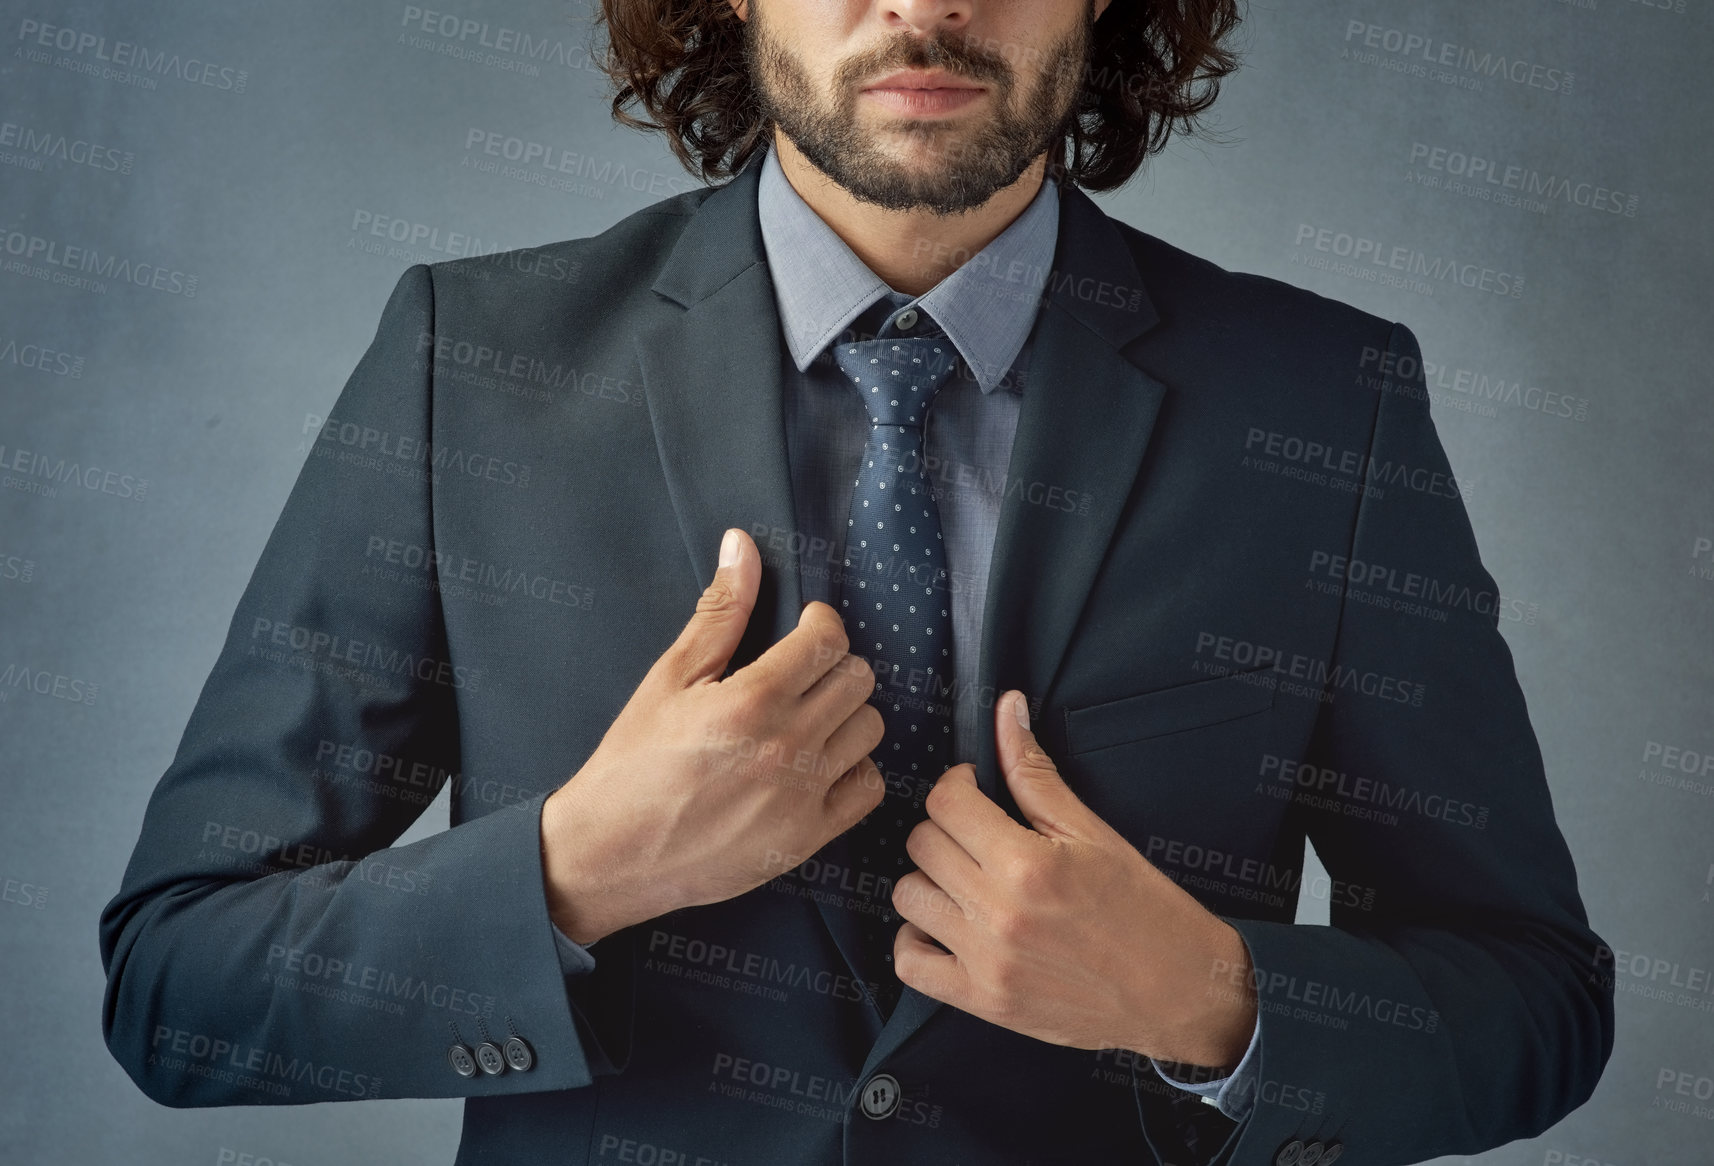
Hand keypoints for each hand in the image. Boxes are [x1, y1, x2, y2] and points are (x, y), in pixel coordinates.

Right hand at [540, 528, 886, 942]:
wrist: (611, 852)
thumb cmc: (633, 762)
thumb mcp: (670, 677)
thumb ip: (720, 612)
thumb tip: (743, 546)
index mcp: (753, 699)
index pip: (828, 640)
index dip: (819, 625)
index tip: (802, 630)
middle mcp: (788, 746)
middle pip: (857, 680)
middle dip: (834, 665)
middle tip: (801, 673)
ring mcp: (803, 796)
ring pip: (869, 730)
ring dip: (846, 715)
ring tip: (808, 718)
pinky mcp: (808, 837)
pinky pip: (869, 789)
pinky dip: (854, 771)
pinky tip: (820, 764)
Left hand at [890, 690, 1257, 1067]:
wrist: (1181, 993)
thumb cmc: (1146, 911)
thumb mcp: (1093, 832)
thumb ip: (1035, 772)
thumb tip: (1007, 711)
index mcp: (1028, 865)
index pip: (946, 803)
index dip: (957, 785)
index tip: (976, 790)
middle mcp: (999, 915)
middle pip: (923, 845)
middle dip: (946, 828)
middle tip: (979, 833)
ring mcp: (986, 963)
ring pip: (908, 897)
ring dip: (931, 879)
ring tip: (967, 878)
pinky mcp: (983, 1002)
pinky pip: (909, 965)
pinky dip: (916, 940)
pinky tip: (947, 924)